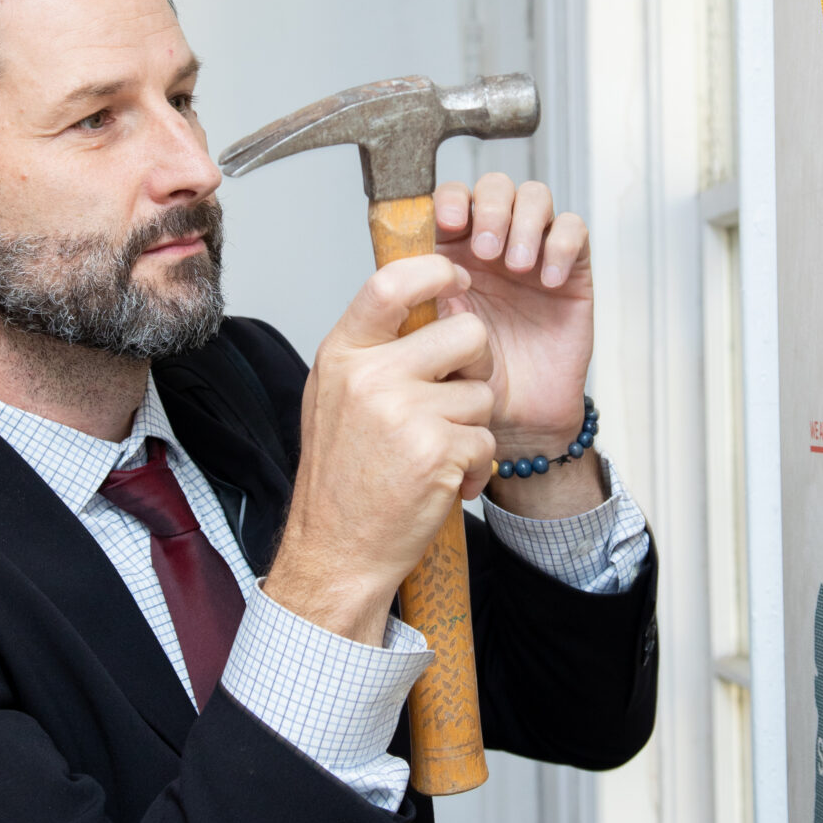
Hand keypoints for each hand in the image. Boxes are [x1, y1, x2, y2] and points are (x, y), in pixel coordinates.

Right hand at [266, 257, 494, 646]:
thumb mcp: (336, 397)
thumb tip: (425, 303)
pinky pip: (486, 439)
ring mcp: (405, 413)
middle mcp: (371, 376)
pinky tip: (443, 483)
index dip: (435, 271)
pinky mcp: (438, 451)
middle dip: (477, 366)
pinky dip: (475, 466)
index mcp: (343, 355)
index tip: (458, 279)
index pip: (390, 283)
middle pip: (466, 332)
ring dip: (473, 426)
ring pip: (483, 392)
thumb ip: (374, 351)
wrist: (337, 551)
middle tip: (458, 396)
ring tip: (436, 453)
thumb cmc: (341, 479)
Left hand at [432, 174, 592, 452]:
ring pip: (535, 197)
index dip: (451, 198)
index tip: (447, 222)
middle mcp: (493, 243)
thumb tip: (421, 269)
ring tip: (518, 266)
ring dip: (524, 223)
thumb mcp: (434, 339)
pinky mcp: (570, 268)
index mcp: (453, 251)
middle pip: (496, 186)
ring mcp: (533, 252)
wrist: (517, 416)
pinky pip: (573, 229)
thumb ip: (425, 301)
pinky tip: (547, 280)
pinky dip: (560, 245)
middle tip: (487, 252)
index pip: (453, 197)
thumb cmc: (471, 377)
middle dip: (491, 209)